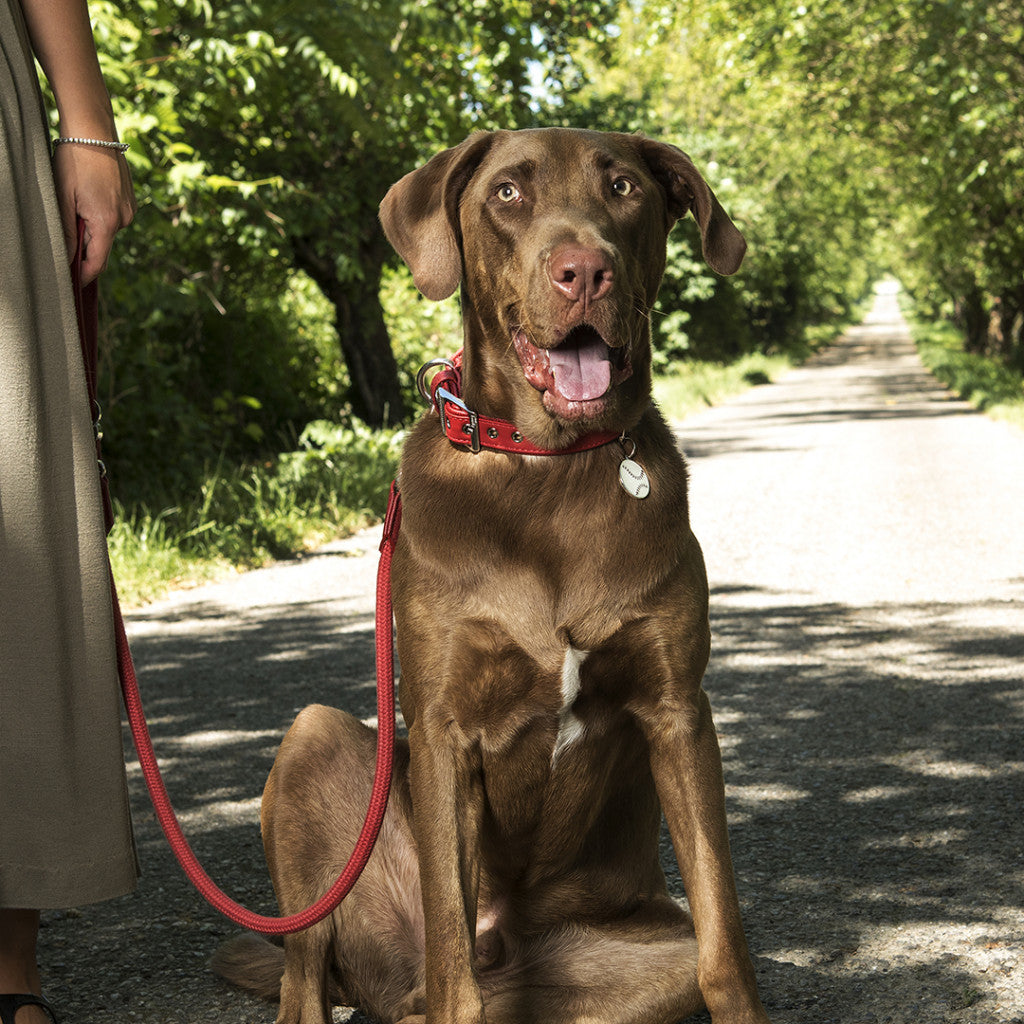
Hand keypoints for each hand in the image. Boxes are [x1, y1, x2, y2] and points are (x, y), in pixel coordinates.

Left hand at [52, 141, 135, 284]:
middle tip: (65, 229)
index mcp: (106, 222)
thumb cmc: (74, 160)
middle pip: (102, 247)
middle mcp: (123, 220)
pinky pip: (113, 218)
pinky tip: (89, 194)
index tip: (72, 283)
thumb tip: (66, 258)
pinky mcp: (130, 201)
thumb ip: (66, 231)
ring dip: (91, 227)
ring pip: (106, 231)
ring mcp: (129, 210)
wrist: (94, 130)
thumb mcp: (62, 196)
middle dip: (84, 246)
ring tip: (76, 201)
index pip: (97, 262)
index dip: (83, 275)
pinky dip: (100, 215)